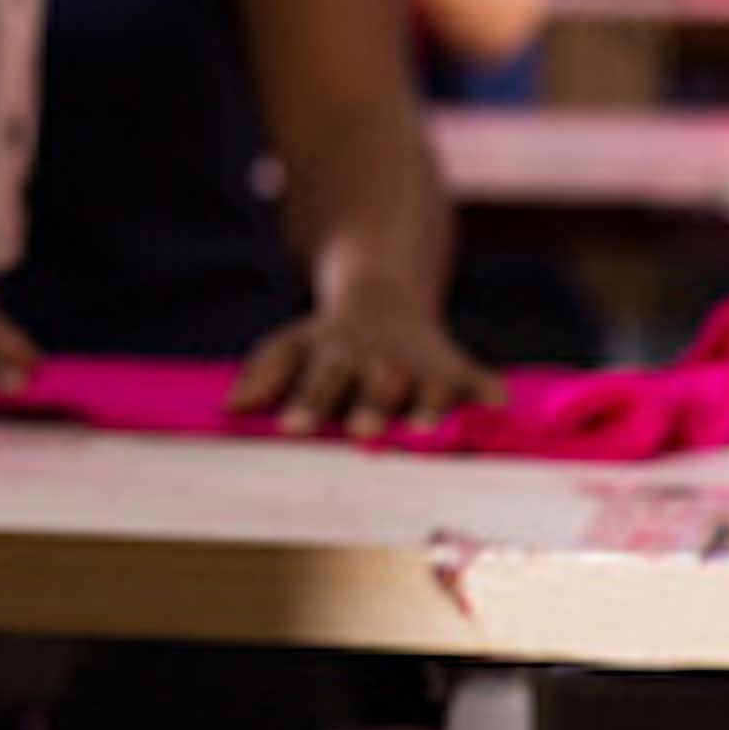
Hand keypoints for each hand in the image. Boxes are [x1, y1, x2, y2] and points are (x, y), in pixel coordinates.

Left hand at [229, 305, 501, 439]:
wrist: (382, 296)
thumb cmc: (327, 342)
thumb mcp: (291, 346)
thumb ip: (264, 374)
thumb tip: (230, 407)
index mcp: (333, 354)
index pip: (316, 379)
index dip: (304, 404)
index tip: (291, 430)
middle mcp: (378, 360)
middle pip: (372, 383)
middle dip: (367, 407)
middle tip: (358, 434)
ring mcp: (419, 363)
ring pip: (423, 385)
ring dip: (424, 407)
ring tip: (421, 433)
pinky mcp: (454, 367)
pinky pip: (475, 378)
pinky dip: (486, 390)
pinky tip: (498, 404)